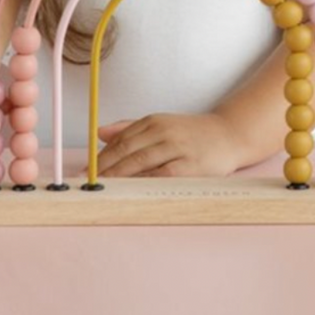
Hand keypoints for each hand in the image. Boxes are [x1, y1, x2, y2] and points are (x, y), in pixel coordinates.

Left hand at [93, 112, 241, 177]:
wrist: (229, 135)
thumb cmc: (192, 134)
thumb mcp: (161, 124)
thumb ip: (130, 128)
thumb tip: (99, 133)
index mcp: (153, 121)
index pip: (120, 140)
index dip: (100, 158)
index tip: (84, 172)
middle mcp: (163, 131)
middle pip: (126, 151)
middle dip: (104, 170)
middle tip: (86, 185)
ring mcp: (176, 148)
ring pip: (140, 163)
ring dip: (119, 178)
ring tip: (102, 190)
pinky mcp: (189, 166)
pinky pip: (161, 176)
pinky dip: (143, 184)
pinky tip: (131, 192)